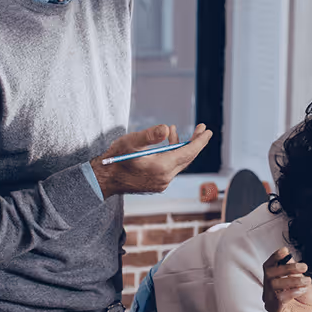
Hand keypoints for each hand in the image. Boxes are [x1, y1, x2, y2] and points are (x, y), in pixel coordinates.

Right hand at [92, 124, 212, 197]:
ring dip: (180, 146)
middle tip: (202, 129)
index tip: (208, 131)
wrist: (103, 180)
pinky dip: (172, 154)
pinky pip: (171, 167)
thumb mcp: (131, 142)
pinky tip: (165, 144)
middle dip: (195, 142)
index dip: (199, 141)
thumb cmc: (115, 159)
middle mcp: (165, 178)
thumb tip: (166, 128)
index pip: (188, 153)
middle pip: (186, 158)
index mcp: (161, 168)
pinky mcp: (156, 184)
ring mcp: (161, 182)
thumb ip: (149, 135)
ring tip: (173, 130)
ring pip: (178, 162)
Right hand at [262, 247, 311, 311]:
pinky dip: (292, 291)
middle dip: (287, 268)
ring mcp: (271, 303)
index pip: (268, 267)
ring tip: (307, 281)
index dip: (275, 258)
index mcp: (273, 283)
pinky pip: (279, 298)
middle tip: (304, 267)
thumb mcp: (302, 281)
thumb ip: (294, 271)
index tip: (284, 251)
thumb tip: (287, 256)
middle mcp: (269, 293)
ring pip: (274, 285)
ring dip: (293, 280)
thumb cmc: (307, 302)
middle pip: (270, 274)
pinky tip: (302, 290)